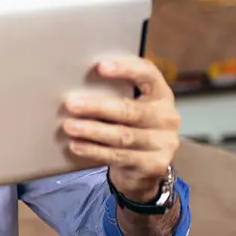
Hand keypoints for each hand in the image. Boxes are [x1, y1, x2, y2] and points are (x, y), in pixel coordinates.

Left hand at [63, 57, 180, 201]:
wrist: (146, 168)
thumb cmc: (130, 128)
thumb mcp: (128, 109)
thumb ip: (112, 95)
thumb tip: (75, 88)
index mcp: (160, 95)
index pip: (148, 75)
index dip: (126, 68)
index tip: (101, 66)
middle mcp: (166, 117)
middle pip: (130, 110)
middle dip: (98, 106)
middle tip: (71, 103)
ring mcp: (163, 143)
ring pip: (123, 136)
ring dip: (93, 131)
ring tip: (69, 126)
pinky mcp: (154, 164)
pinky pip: (120, 156)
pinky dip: (95, 151)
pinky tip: (77, 146)